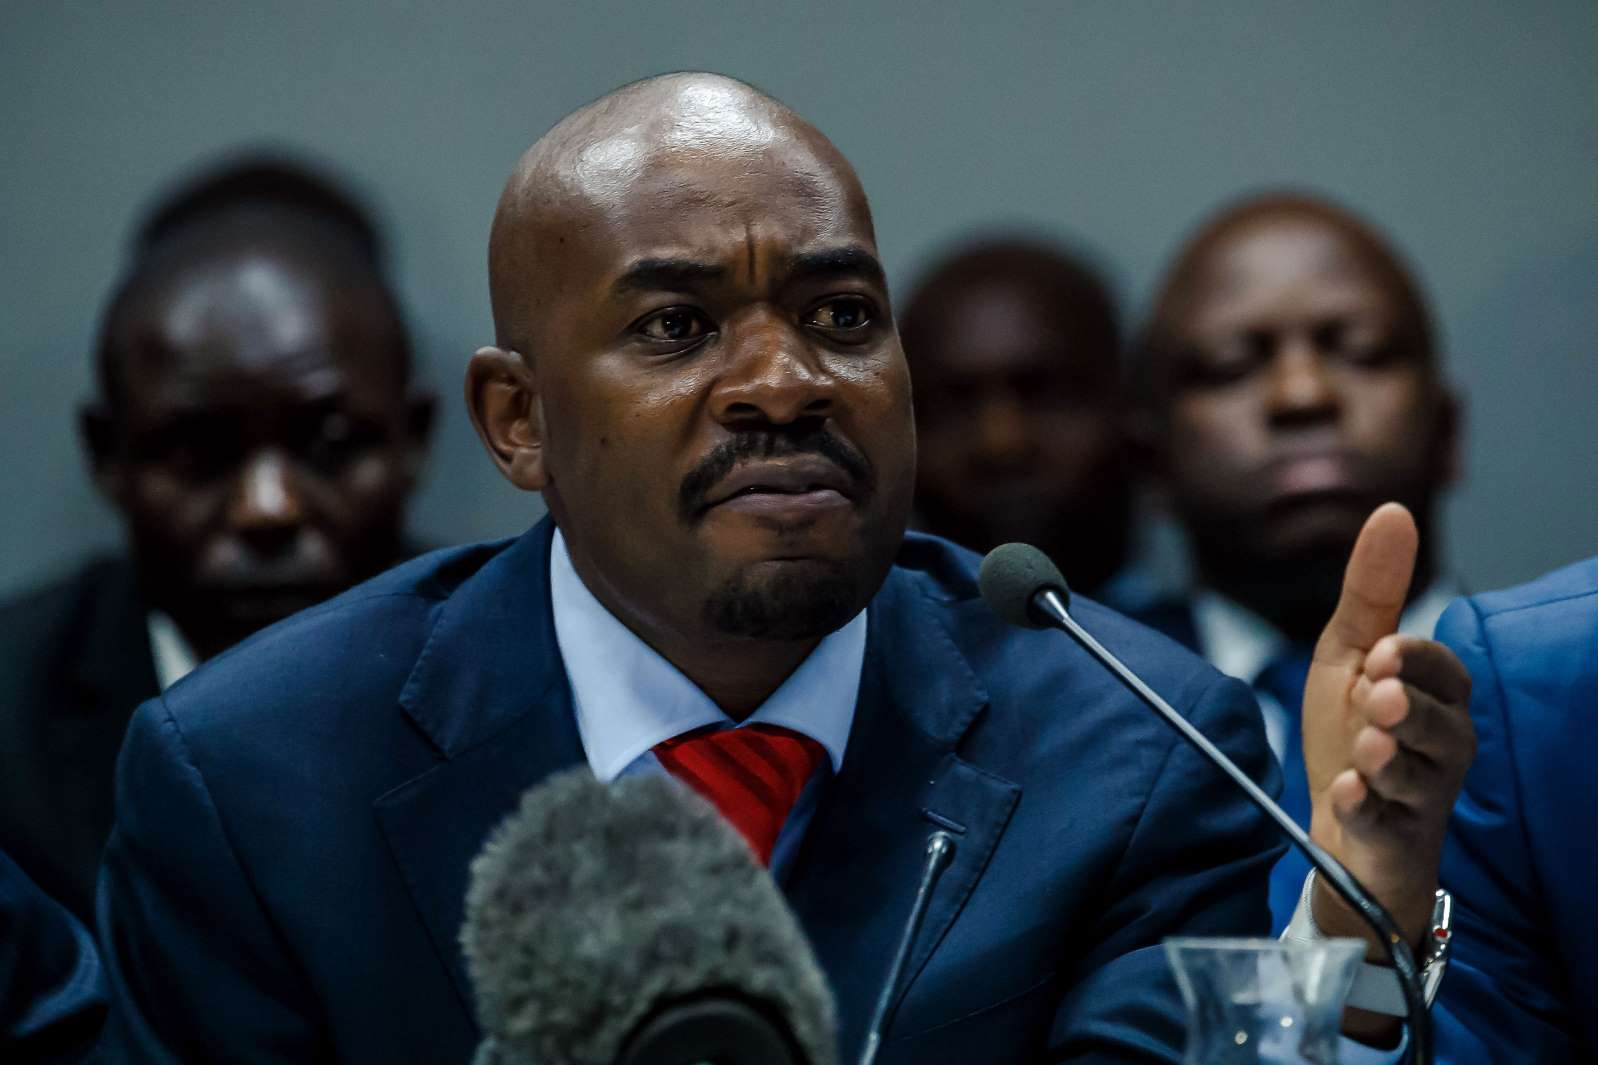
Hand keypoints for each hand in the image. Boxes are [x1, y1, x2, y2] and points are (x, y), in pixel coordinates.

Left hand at [1300, 503, 1474, 955]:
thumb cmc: (1349, 731)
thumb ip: (1371, 590)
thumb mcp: (1347, 653)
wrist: (1335, 821)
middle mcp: (1443, 746)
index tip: (1382, 652)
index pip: (1442, 671)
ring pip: (1419, 775)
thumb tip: (1394, 510)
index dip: (1414, 662)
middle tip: (1377, 697)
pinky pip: (1385, 824)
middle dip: (1408, 709)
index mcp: (1436, 697)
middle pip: (1441, 724)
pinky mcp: (1395, 838)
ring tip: (1366, 747)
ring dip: (1390, 758)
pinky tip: (1347, 792)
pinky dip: (1365, 808)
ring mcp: (1423, 796)